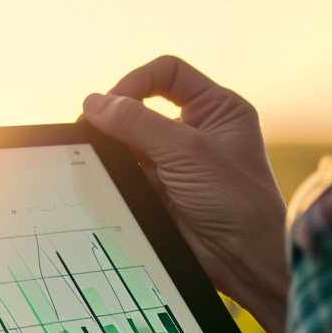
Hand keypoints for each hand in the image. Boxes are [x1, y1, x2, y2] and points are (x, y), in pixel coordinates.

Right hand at [82, 56, 289, 332]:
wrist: (241, 258)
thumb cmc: (235, 200)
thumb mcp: (186, 150)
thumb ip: (137, 122)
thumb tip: (94, 102)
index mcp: (217, 109)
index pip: (168, 74)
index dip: (138, 81)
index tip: (115, 103)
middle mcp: (196, 131)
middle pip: (142, 106)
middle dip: (116, 116)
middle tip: (91, 127)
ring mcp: (174, 162)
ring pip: (128, 140)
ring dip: (110, 145)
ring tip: (92, 153)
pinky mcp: (156, 190)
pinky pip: (123, 171)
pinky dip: (109, 170)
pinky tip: (99, 175)